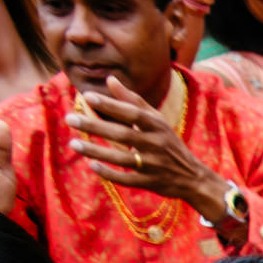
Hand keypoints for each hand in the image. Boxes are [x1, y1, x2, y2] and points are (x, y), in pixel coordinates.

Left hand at [70, 77, 229, 215]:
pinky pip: (127, 179)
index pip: (132, 113)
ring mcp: (153, 166)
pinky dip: (110, 173)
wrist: (193, 177)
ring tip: (73, 143)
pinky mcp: (150, 183)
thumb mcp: (156, 120)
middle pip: (123, 134)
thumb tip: (110, 79)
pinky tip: (92, 166)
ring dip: (97, 151)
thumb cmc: (169, 143)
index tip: (88, 96)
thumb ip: (133, 100)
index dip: (111, 105)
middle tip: (70, 118)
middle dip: (95, 126)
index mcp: (157, 126)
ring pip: (122, 158)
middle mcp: (156, 145)